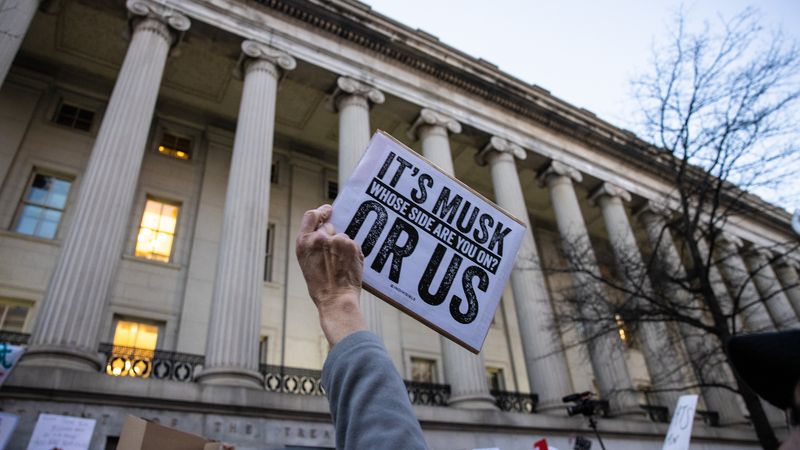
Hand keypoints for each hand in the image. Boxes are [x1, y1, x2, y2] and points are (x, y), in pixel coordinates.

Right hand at [295, 204, 367, 345]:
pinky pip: (353, 245)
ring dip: (344, 248)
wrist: (336, 299)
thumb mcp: (308, 262)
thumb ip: (313, 245)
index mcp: (303, 242)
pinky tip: (349, 267)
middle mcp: (319, 238)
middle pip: (329, 227)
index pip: (311, 216)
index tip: (328, 210)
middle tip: (335, 254)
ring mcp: (336, 240)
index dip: (321, 211)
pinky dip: (353, 254)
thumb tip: (326, 232)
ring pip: (343, 238)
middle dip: (333, 237)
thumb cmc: (321, 286)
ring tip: (341, 266)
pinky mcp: (351, 245)